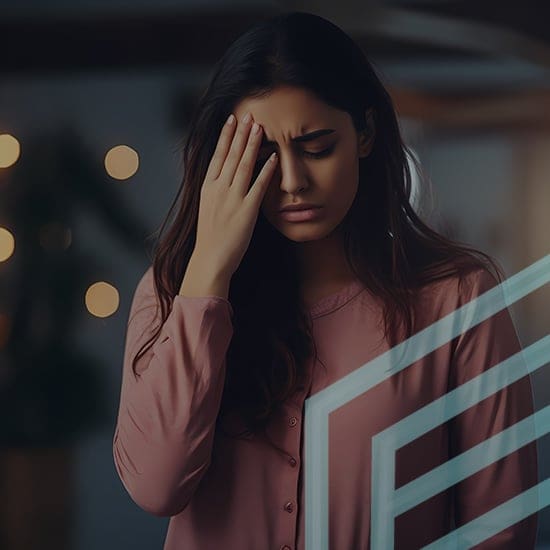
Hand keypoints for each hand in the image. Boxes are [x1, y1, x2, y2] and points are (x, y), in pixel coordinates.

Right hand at [193, 112, 277, 278]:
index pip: (218, 155)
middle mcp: (219, 189)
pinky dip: (266, 169)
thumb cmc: (210, 237)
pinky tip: (274, 156)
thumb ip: (215, 191)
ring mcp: (233, 199)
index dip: (225, 136)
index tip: (231, 119)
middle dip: (241, 133)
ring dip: (253, 144)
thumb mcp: (207, 208)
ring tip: (260, 127)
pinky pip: (258, 185)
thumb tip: (223, 176)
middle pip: (231, 155)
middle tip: (249, 114)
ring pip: (244, 165)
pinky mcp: (247, 210)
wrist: (210, 259)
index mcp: (208, 187)